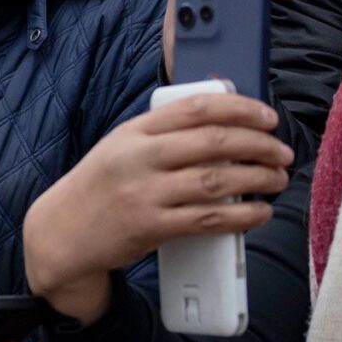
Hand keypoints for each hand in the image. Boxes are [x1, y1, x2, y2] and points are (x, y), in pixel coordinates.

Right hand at [21, 91, 292, 324]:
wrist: (60, 233)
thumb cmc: (97, 188)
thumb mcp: (121, 147)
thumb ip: (162, 134)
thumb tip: (221, 123)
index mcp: (135, 131)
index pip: (197, 108)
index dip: (241, 109)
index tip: (268, 117)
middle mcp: (140, 158)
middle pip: (215, 142)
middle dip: (259, 144)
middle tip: (281, 152)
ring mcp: (145, 194)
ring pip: (217, 180)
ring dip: (257, 179)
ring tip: (276, 179)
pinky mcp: (151, 228)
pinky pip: (208, 219)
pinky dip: (241, 216)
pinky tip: (258, 212)